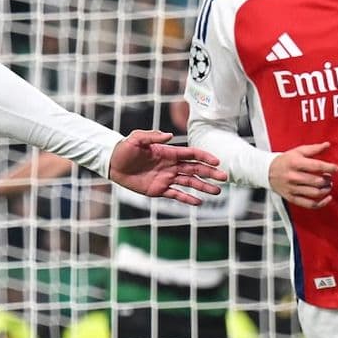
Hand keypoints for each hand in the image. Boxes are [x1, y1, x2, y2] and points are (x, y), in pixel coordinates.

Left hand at [107, 130, 226, 204]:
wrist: (113, 164)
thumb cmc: (124, 149)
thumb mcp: (136, 139)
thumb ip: (152, 136)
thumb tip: (170, 135)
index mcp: (169, 153)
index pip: (192, 154)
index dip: (205, 157)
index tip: (217, 162)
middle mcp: (171, 166)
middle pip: (195, 169)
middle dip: (210, 173)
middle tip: (224, 178)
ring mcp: (166, 178)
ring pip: (189, 183)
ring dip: (203, 187)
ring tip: (217, 192)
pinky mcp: (159, 190)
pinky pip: (176, 195)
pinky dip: (187, 199)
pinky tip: (199, 202)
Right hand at [268, 142, 337, 209]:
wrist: (267, 172)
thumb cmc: (285, 161)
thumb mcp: (298, 151)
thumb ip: (313, 149)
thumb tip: (327, 145)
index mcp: (295, 163)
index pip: (316, 166)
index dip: (329, 168)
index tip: (336, 168)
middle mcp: (293, 176)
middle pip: (317, 181)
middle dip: (327, 179)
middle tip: (328, 177)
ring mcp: (292, 188)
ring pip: (315, 193)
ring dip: (326, 189)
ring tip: (327, 185)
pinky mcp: (291, 198)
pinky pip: (309, 204)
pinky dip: (321, 203)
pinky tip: (327, 198)